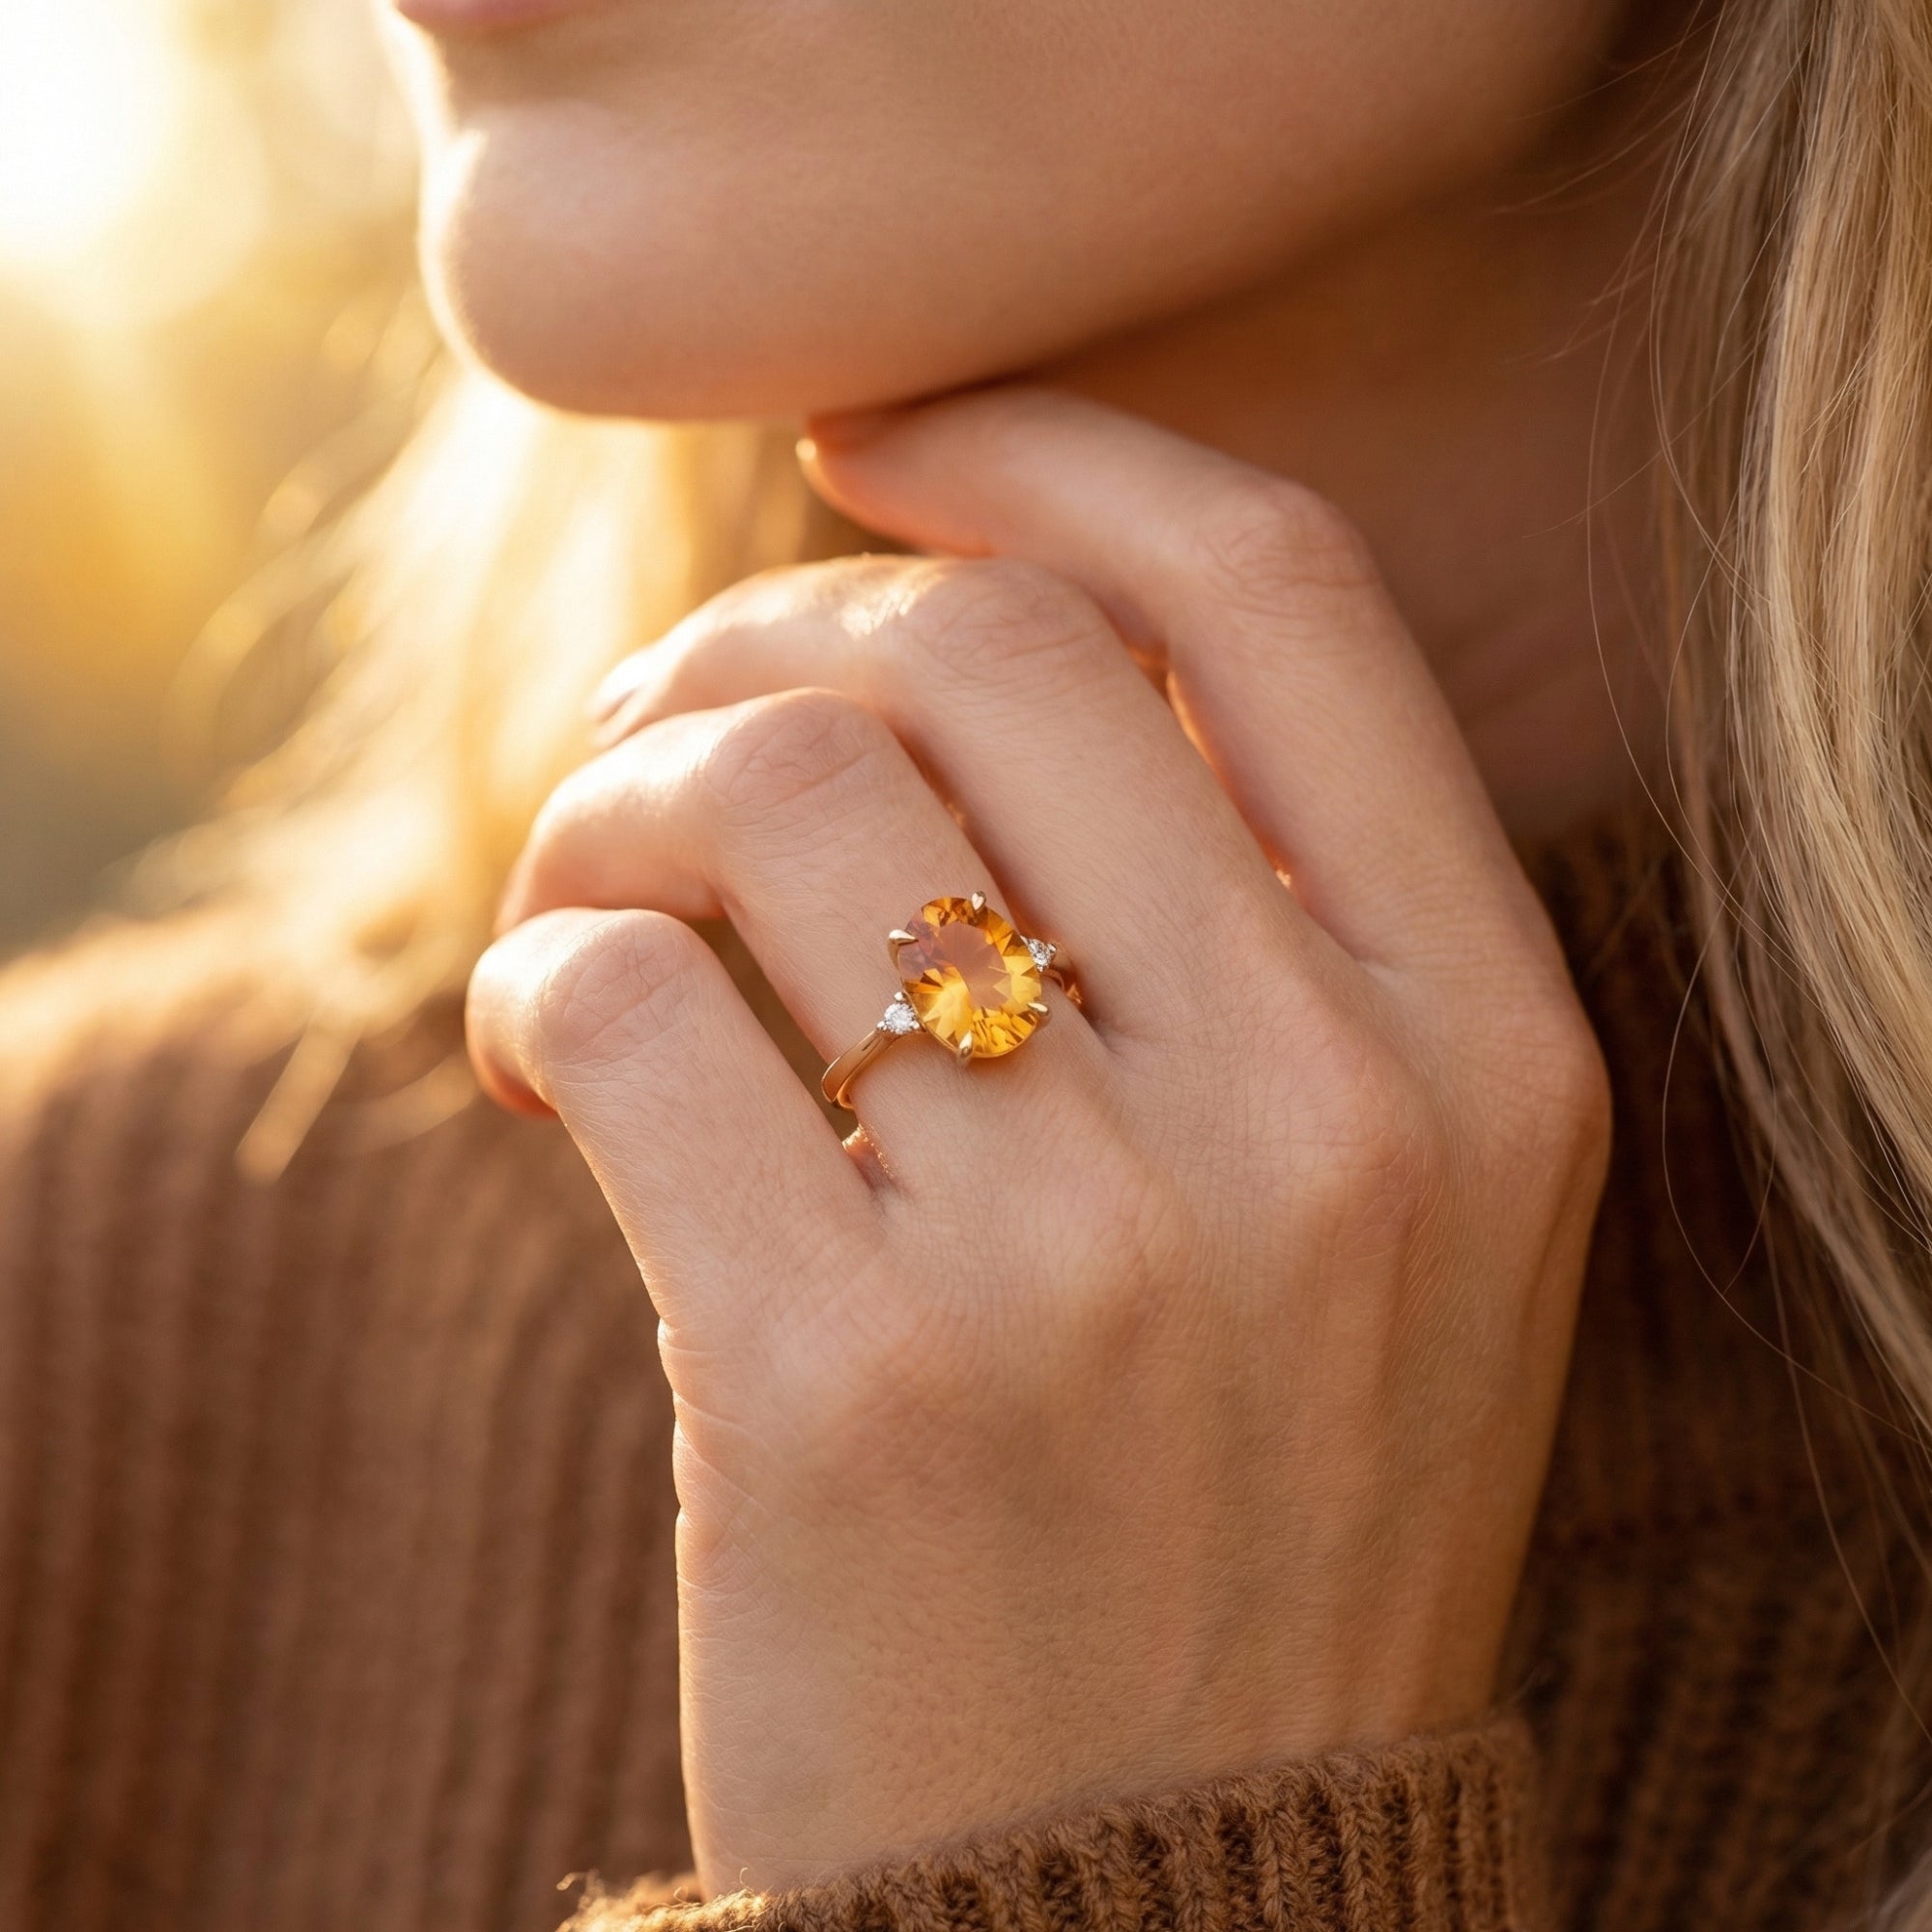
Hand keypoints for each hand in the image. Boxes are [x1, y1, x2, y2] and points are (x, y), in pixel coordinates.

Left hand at [467, 387, 1609, 1897]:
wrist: (1158, 1898)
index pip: (1275, 587)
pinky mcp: (841, 1388)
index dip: (1048, 452)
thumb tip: (972, 627)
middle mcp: (1325, 1119)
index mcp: (1486, 1043)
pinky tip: (552, 1055)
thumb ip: (1257, 922)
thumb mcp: (1379, 1210)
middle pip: (979, 647)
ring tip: (594, 901)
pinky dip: (539, 974)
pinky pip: (619, 1000)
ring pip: (767, 793)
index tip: (878, 451)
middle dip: (768, 630)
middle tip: (679, 735)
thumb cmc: (1244, 1512)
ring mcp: (1088, 1258)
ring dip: (617, 797)